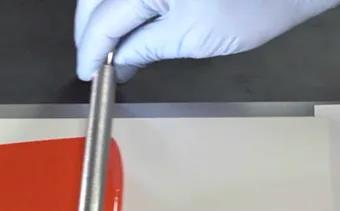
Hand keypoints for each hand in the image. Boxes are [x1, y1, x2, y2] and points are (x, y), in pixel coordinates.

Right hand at [75, 0, 339, 81]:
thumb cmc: (253, 6)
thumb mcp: (193, 36)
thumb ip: (146, 47)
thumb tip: (117, 62)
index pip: (102, 20)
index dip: (91, 51)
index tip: (86, 74)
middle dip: (89, 29)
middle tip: (92, 62)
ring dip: (100, 14)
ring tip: (105, 44)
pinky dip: (120, 2)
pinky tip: (124, 20)